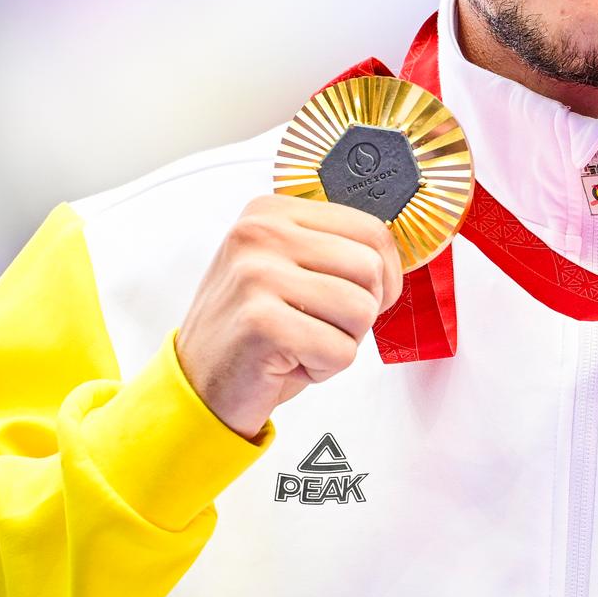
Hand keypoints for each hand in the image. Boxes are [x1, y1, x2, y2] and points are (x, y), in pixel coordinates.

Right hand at [175, 196, 403, 439]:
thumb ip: (334, 249)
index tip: (364, 296)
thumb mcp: (290, 269)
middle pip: (370, 267)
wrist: (200, 385)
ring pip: (361, 309)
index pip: (371, 228)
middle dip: (362, 311)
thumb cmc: (257, 331)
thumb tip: (397, 254)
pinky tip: (289, 362)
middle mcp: (260, 233)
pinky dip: (326, 368)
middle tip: (322, 326)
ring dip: (343, 341)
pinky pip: (341, 350)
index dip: (386, 273)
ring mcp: (257, 275)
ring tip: (302, 342)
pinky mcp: (261, 322)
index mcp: (272, 212)